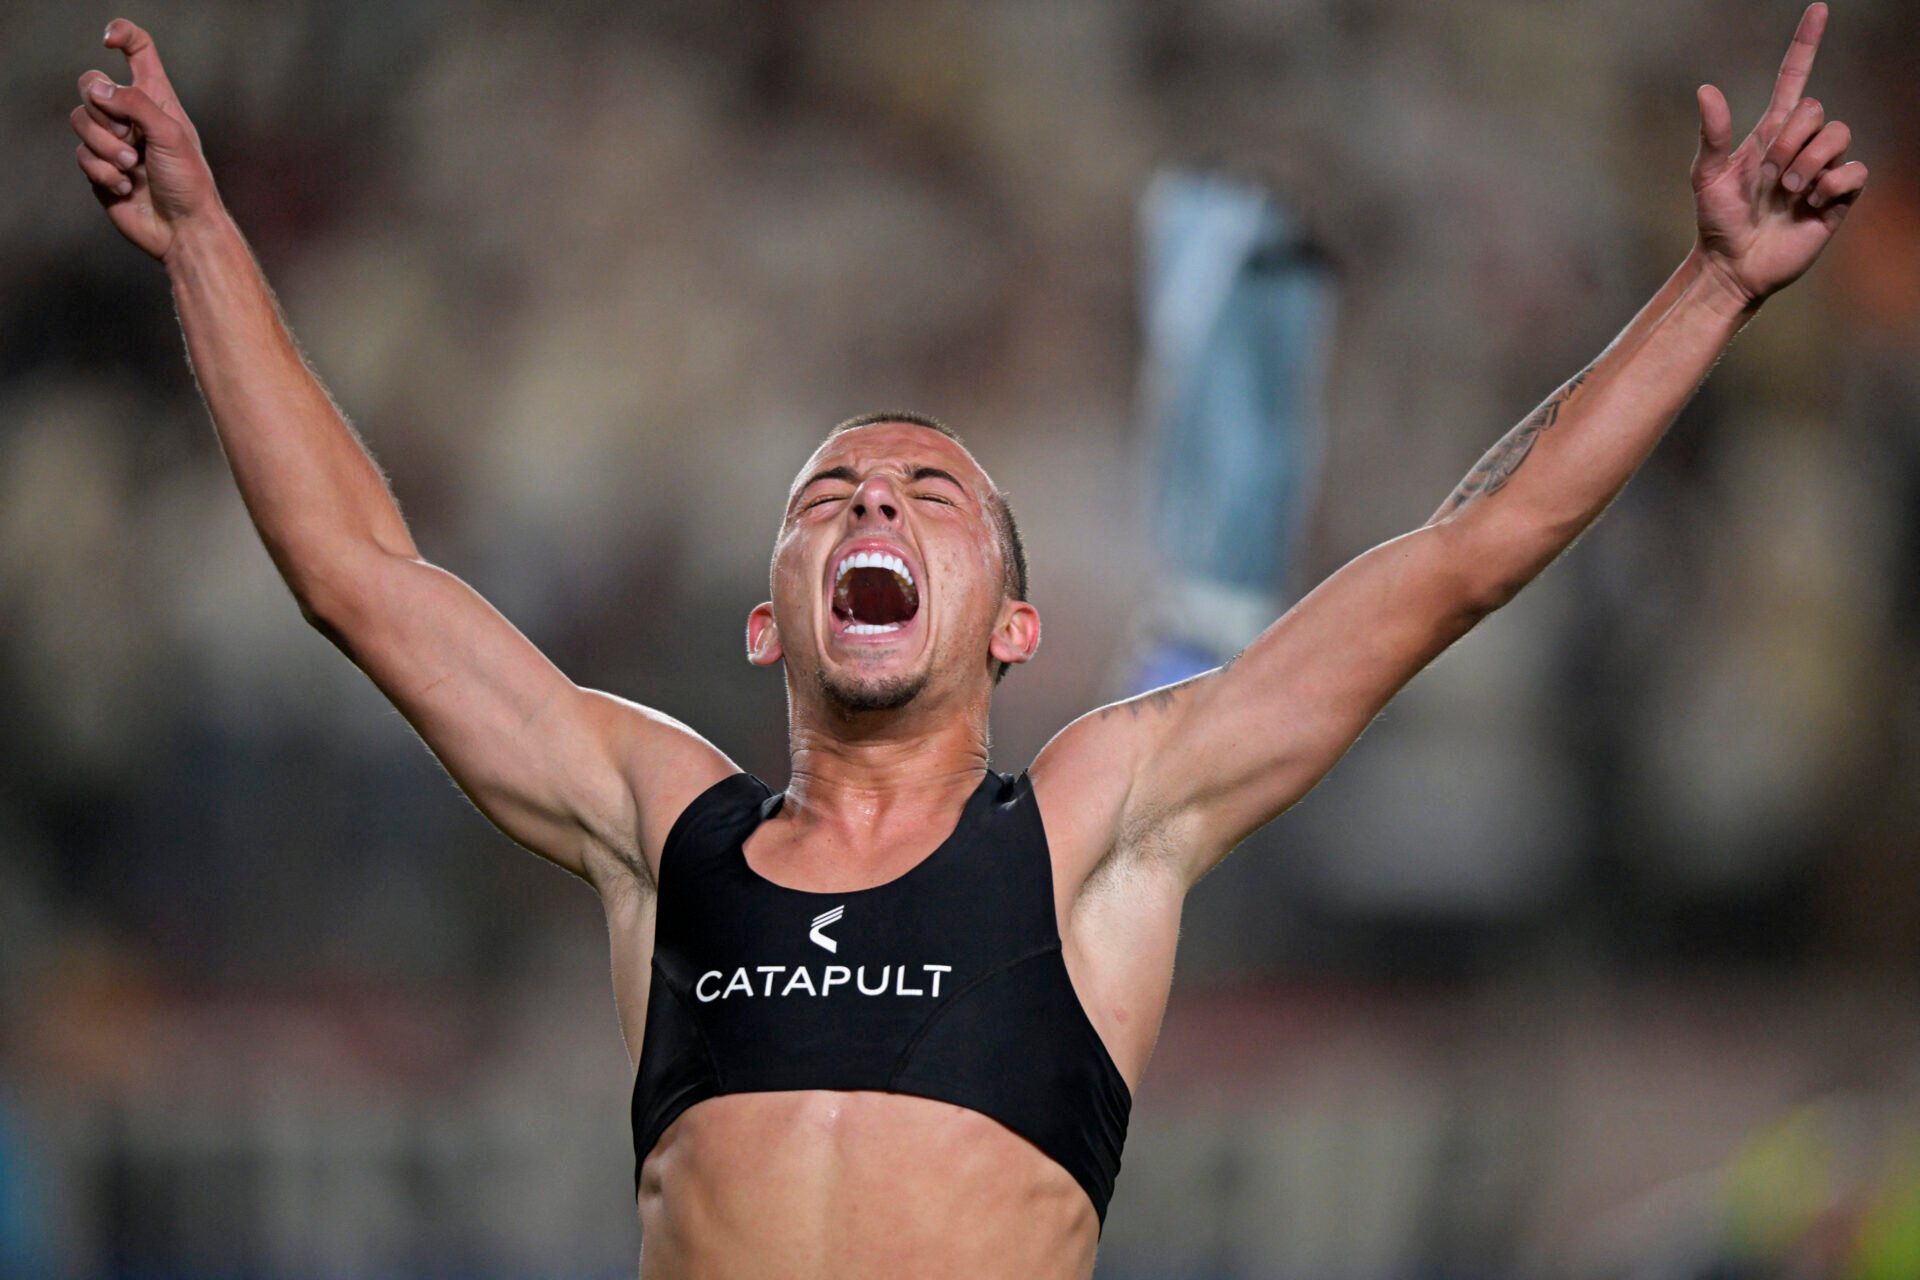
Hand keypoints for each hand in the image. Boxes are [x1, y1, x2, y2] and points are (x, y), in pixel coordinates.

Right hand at [71, 19, 217, 261]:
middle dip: (104, 113)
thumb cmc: (189, 183)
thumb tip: (98, 88)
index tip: (108, 40)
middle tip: (131, 140)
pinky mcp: (99, 168)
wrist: (182, 230)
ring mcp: (113, 141)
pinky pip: (81, 156)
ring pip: (80, 121)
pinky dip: (103, 172)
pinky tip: (126, 187)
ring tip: (132, 167)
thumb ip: (135, 104)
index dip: (123, 36)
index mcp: (156, 100)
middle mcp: (132, 116)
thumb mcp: (171, 135)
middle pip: (90, 86)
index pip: (139, 52)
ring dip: (105, 147)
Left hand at [1691, 3, 1868, 307]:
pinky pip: (1855, 170)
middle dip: (1789, 141)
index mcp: (1770, 133)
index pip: (1794, 78)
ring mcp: (1822, 169)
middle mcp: (1800, 145)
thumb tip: (1707, 89)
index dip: (1806, 44)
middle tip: (1769, 177)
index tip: (1818, 8)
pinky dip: (1831, 185)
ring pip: (1839, 134)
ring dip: (1809, 163)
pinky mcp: (1840, 197)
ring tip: (1788, 192)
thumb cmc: (1717, 221)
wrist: (1732, 265)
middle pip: (1817, 109)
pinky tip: (1811, 205)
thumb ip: (1713, 134)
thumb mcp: (1707, 176)